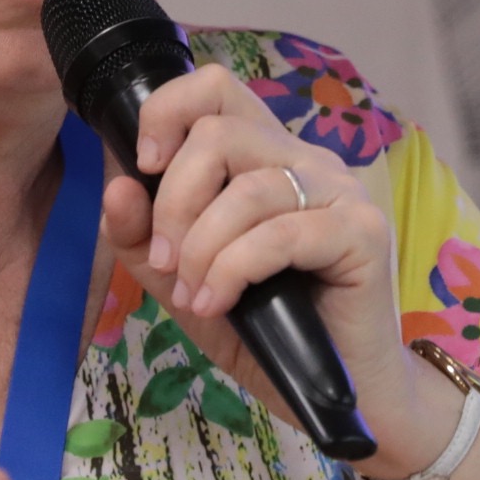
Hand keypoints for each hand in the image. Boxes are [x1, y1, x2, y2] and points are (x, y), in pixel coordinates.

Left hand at [100, 66, 462, 479]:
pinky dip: (233, 270)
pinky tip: (219, 305)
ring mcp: (341, 192)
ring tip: (194, 295)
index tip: (142, 168)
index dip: (167, 111)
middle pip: (219, 132)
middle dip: (174, 201)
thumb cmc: (269, 333)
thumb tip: (116, 187)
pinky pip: (280, 233)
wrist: (342, 392)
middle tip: (165, 263)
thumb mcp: (186, 284)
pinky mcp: (363, 233)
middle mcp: (307, 161)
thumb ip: (144, 240)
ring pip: (248, 187)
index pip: (216, 87)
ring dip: (202, 247)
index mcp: (267, 156)